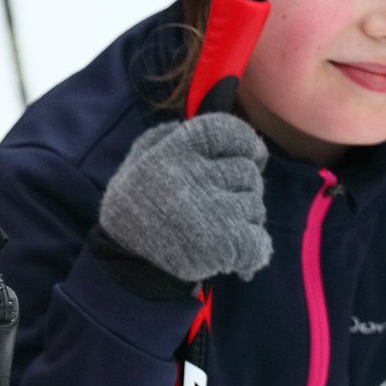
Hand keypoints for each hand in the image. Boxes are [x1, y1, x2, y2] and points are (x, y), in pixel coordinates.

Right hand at [98, 115, 271, 287]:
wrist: (126, 258)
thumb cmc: (137, 204)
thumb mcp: (139, 158)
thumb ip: (166, 136)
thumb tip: (200, 127)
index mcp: (177, 151)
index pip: (229, 131)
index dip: (247, 143)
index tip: (250, 156)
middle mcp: (196, 175)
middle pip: (248, 172)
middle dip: (241, 188)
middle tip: (220, 203)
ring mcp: (214, 210)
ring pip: (256, 207)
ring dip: (244, 220)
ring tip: (216, 229)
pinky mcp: (226, 244)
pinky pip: (260, 241)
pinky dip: (253, 250)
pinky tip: (233, 254)